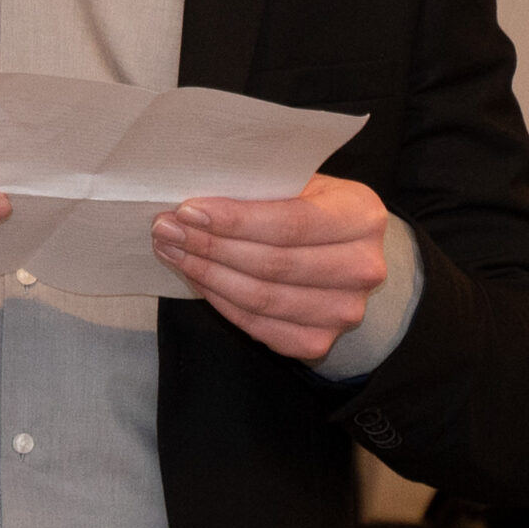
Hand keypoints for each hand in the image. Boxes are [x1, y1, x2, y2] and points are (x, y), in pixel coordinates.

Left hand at [152, 174, 389, 362]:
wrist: (343, 256)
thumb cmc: (309, 209)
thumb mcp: (298, 185)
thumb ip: (259, 190)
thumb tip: (191, 203)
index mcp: (361, 217)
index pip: (291, 224)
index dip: (234, 220)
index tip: (188, 211)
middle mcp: (363, 268)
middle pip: (272, 264)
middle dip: (209, 247)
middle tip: (166, 230)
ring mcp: (344, 311)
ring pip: (261, 299)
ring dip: (206, 275)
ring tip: (171, 251)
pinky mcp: (319, 342)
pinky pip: (257, 326)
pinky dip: (220, 302)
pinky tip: (197, 278)